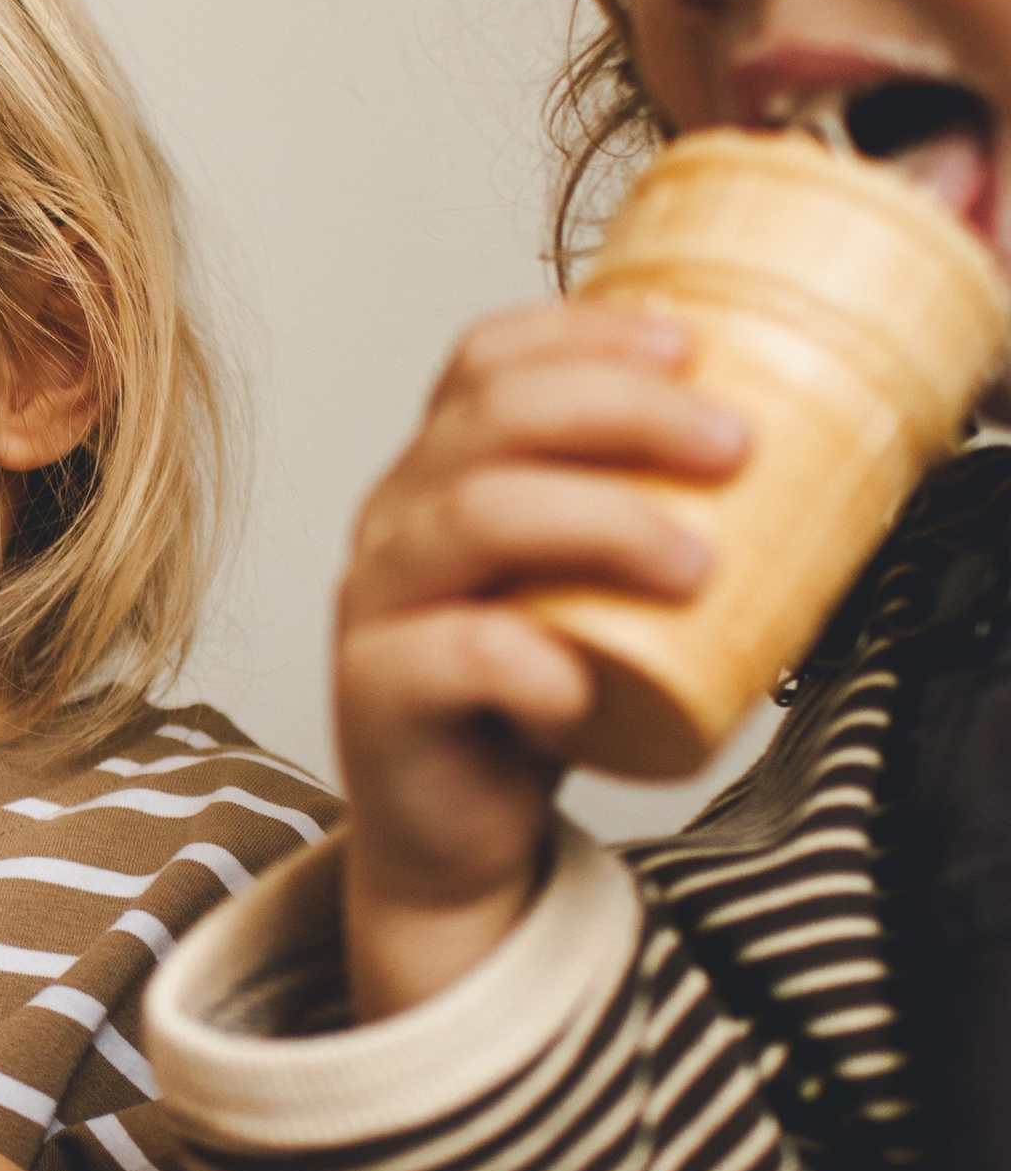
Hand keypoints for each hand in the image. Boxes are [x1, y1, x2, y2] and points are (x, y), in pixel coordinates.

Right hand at [337, 304, 745, 1017]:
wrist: (456, 837)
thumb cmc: (532, 696)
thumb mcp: (590, 583)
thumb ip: (641, 514)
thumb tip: (796, 455)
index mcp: (441, 471)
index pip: (487, 359)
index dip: (585, 334)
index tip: (691, 347)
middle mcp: (397, 519)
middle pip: (490, 416)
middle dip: (624, 411)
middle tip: (733, 447)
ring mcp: (379, 603)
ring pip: (471, 515)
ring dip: (601, 521)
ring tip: (696, 564)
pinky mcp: (375, 693)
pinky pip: (451, 652)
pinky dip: (531, 661)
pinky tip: (583, 688)